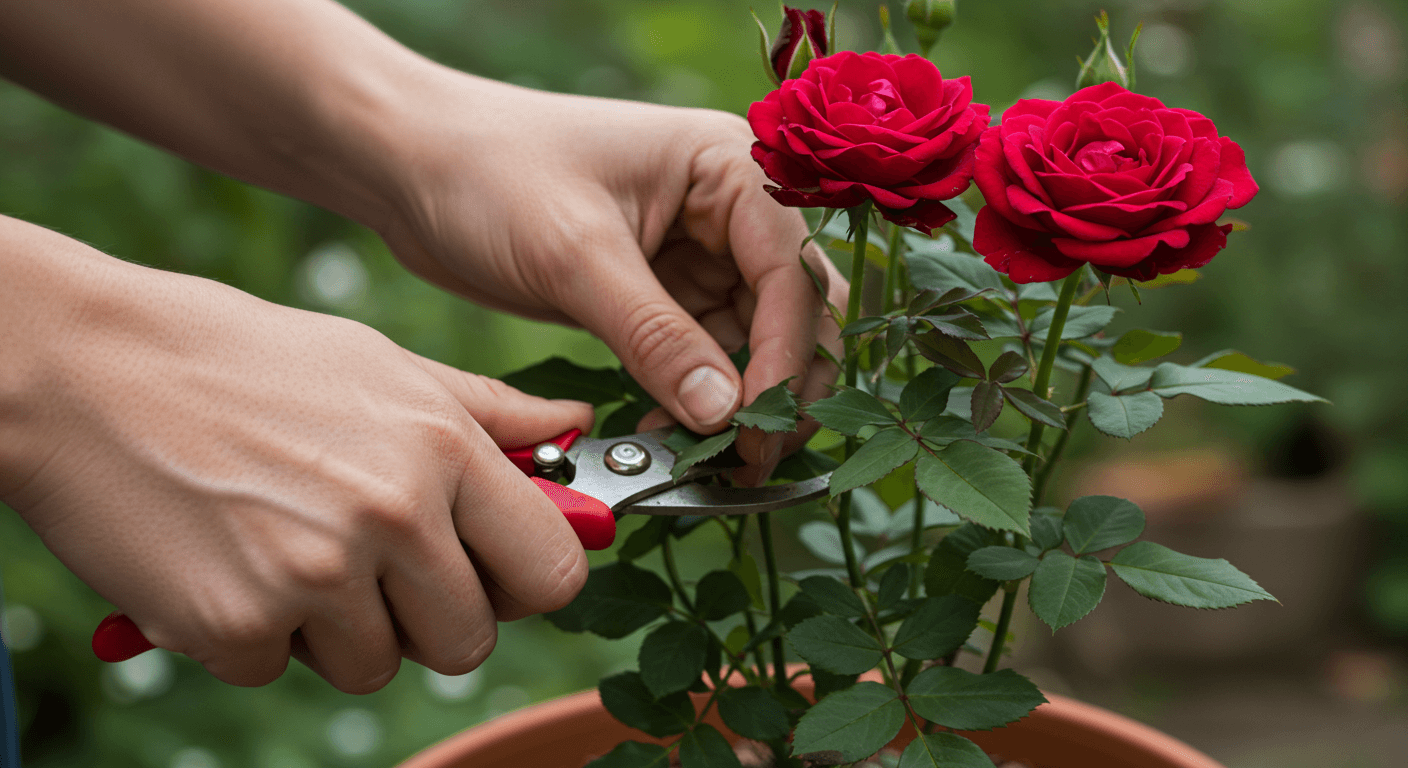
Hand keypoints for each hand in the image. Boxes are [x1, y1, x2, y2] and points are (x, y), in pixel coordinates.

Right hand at [0, 218, 591, 691]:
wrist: (84, 368)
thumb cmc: (242, 359)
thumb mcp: (381, 365)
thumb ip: (490, 413)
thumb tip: (575, 426)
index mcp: (443, 448)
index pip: (553, 570)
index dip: (530, 581)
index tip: (500, 573)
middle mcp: (392, 515)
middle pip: (471, 639)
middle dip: (431, 617)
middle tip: (376, 564)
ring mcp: (314, 576)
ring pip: (377, 665)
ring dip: (340, 628)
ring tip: (289, 546)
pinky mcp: (235, 625)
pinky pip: (281, 668)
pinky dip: (257, 633)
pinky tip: (228, 560)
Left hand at [376, 76, 846, 478]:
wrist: (412, 165)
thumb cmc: (489, 175)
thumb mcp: (574, 255)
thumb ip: (655, 335)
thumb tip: (724, 416)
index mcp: (730, 167)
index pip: (791, 273)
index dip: (783, 357)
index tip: (753, 430)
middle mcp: (731, 209)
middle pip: (793, 313)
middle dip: (777, 388)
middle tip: (746, 461)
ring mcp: (701, 254)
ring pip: (755, 345)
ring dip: (738, 405)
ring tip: (702, 462)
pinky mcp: (664, 294)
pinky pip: (704, 359)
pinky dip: (697, 402)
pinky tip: (666, 438)